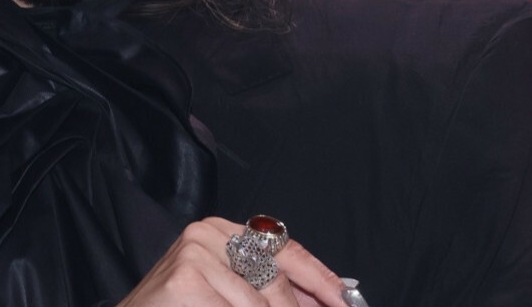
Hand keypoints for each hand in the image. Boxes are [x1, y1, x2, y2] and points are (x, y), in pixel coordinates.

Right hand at [117, 217, 348, 306]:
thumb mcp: (228, 293)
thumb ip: (270, 293)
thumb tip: (320, 301)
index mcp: (221, 231)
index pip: (284, 248)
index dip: (319, 278)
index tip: (345, 300)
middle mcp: (207, 233)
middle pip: (275, 280)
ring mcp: (194, 253)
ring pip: (258, 304)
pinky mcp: (185, 279)